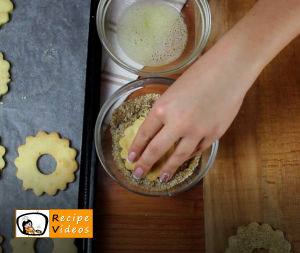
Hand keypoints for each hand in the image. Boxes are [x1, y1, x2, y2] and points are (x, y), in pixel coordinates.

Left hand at [126, 45, 260, 181]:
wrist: (230, 69)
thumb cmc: (200, 74)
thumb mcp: (173, 91)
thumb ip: (165, 112)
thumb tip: (160, 130)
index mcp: (163, 108)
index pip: (144, 134)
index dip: (136, 148)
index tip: (131, 158)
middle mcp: (178, 123)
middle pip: (156, 150)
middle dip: (145, 164)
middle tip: (137, 174)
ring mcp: (197, 131)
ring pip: (179, 156)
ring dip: (169, 169)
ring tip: (162, 177)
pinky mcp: (214, 134)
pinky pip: (199, 150)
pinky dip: (190, 155)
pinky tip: (185, 158)